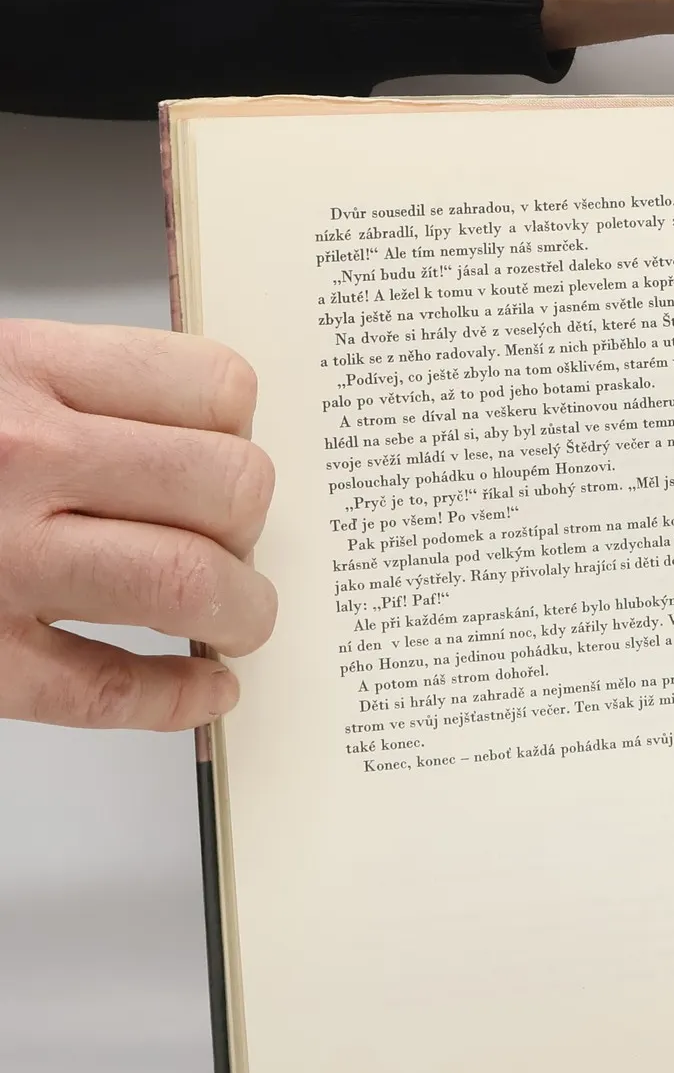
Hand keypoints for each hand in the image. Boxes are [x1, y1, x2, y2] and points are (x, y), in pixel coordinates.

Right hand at [0, 320, 276, 729]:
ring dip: (243, 610)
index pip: (212, 387)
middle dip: (251, 524)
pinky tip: (204, 690)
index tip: (227, 456)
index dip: (240, 431)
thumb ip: (70, 395)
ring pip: (189, 584)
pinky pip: (110, 690)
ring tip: (235, 616)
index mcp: (17, 373)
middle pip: (227, 487)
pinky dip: (181, 699)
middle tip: (233, 542)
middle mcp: (16, 459)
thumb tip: (199, 438)